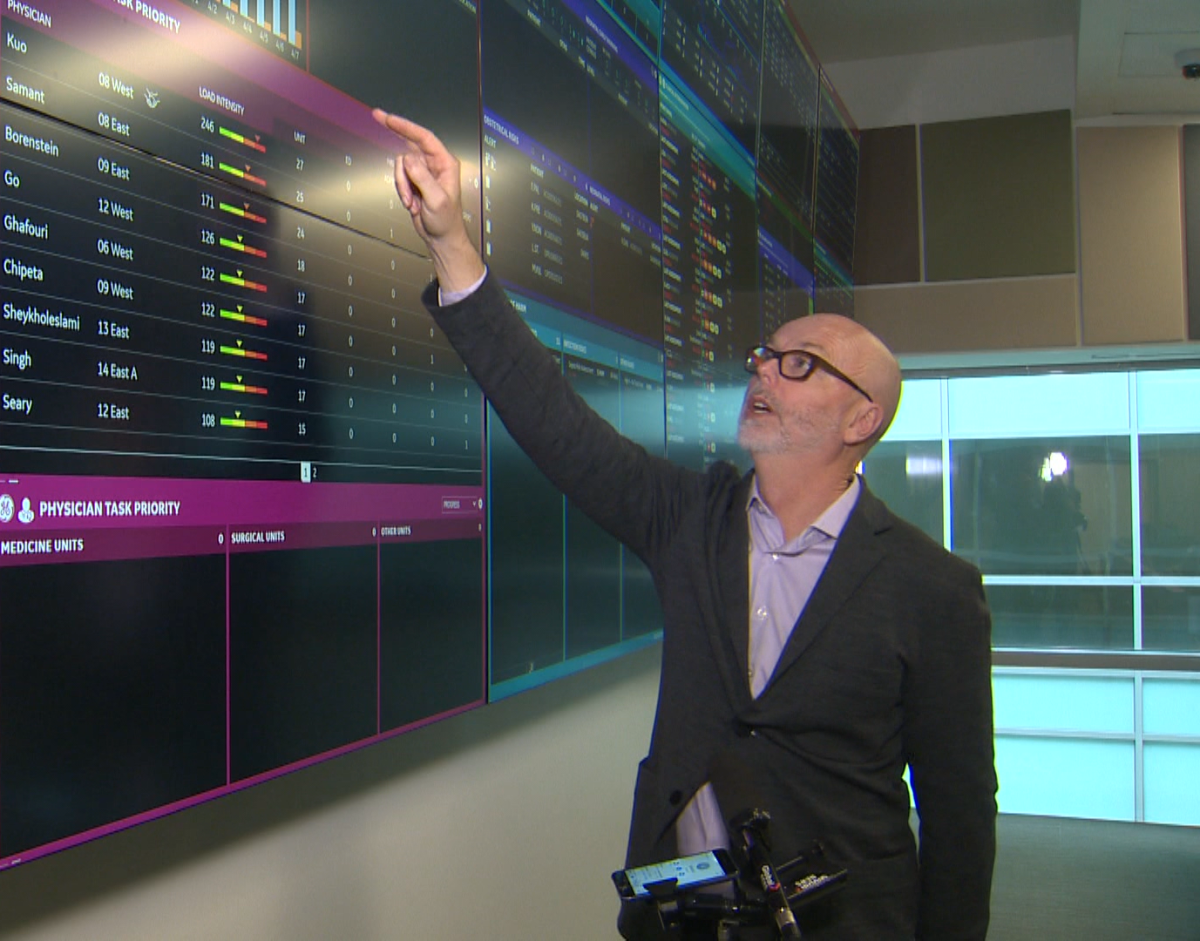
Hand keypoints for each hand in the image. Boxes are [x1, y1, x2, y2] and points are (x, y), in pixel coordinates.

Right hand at [372, 110, 485, 291]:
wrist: (441, 238)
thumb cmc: (446, 221)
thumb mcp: (436, 199)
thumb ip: (422, 178)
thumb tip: (408, 159)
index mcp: (445, 164)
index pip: (424, 138)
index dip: (406, 126)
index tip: (389, 119)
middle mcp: (434, 164)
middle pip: (410, 142)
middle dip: (395, 132)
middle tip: (377, 115)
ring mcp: (423, 172)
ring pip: (401, 165)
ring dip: (402, 184)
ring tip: (412, 202)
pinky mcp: (414, 182)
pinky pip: (399, 177)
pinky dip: (402, 191)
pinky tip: (412, 204)